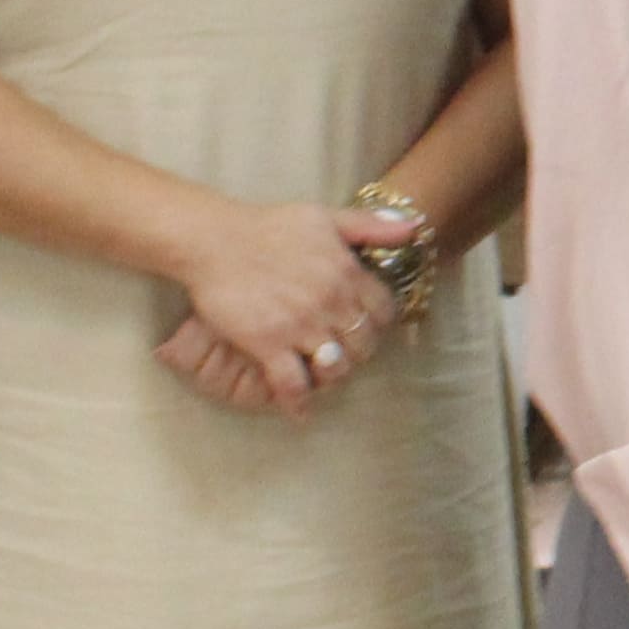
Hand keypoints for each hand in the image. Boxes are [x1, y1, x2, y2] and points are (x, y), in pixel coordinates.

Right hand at [169, 197, 405, 409]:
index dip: (378, 323)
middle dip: (359, 352)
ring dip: (332, 376)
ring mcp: (300, 325)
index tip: (366, 326)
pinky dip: (298, 402)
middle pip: (364, 344)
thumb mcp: (324, 216)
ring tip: (323, 374)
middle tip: (344, 351)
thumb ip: (369, 225)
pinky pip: (293, 384)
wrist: (214, 241)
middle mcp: (330, 301)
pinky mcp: (268, 344)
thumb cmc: (268, 226)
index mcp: (346, 272)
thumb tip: (414, 227)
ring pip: (336, 368)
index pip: (384, 311)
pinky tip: (299, 411)